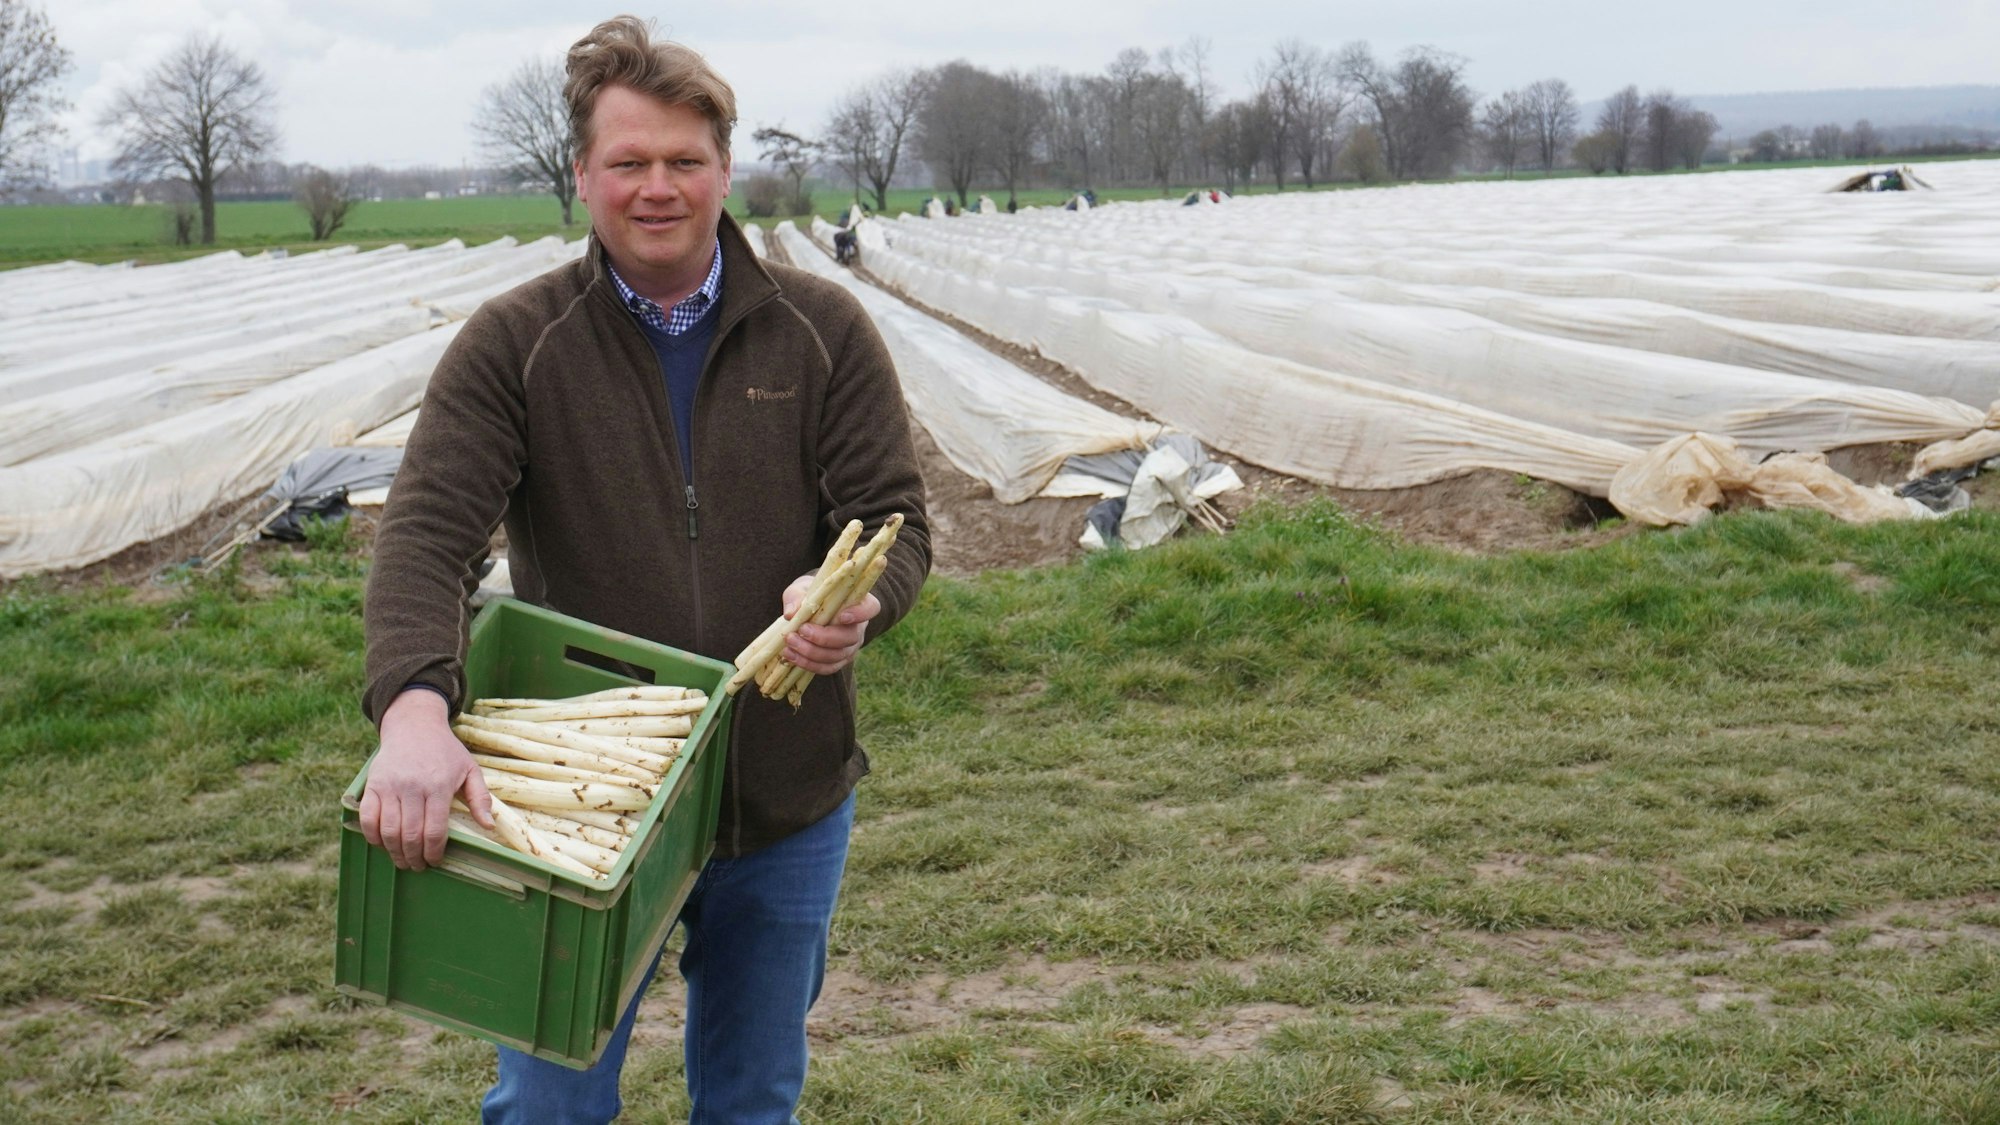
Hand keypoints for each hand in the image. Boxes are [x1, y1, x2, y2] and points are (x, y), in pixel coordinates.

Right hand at [357, 689, 492, 870]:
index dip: (434, 852)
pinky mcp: (372, 785)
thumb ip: (480, 798)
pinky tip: (383, 843)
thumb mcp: (469, 769)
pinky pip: (367, 818)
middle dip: (414, 857)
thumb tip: (488, 826)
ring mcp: (389, 787)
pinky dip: (373, 836)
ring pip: (388, 830)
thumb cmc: (445, 750)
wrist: (414, 725)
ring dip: (394, 852)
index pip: (435, 830)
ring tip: (402, 860)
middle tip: (418, 866)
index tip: (435, 861)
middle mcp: (412, 788)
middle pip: (410, 835)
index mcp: (438, 786)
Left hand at [779, 573, 880, 676]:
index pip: (871, 608)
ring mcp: (851, 646)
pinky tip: (791, 656)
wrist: (808, 611)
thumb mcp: (802, 589)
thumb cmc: (809, 594)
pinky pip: (828, 668)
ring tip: (790, 644)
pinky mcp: (839, 660)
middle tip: (801, 630)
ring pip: (838, 655)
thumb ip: (796, 598)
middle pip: (851, 637)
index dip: (860, 614)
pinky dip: (808, 664)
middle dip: (824, 637)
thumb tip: (791, 614)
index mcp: (858, 603)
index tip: (842, 616)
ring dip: (812, 652)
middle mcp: (858, 626)